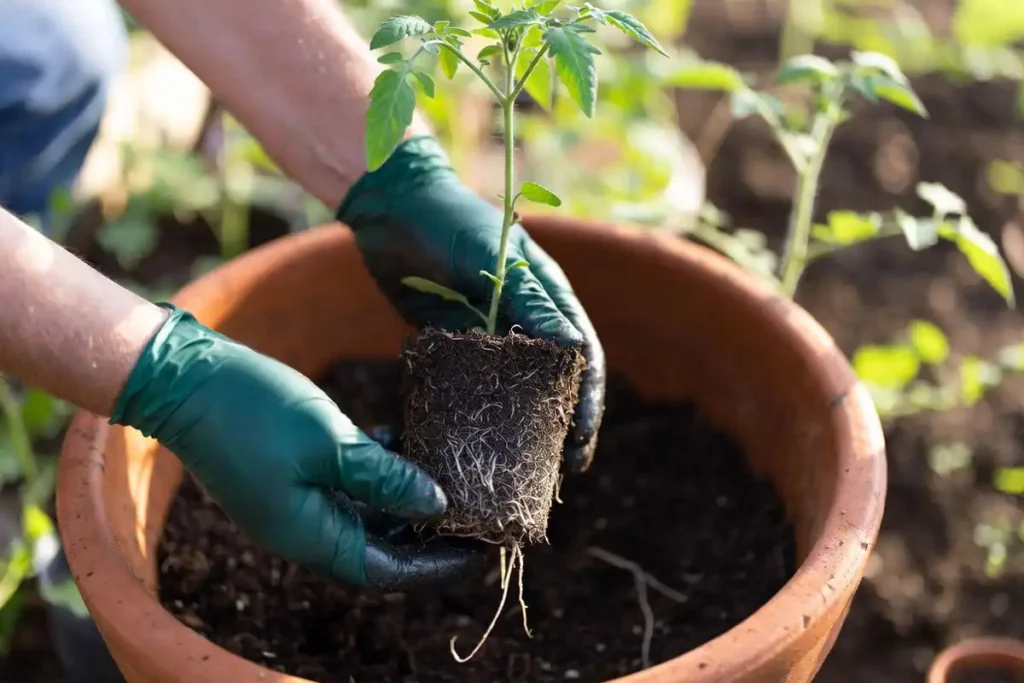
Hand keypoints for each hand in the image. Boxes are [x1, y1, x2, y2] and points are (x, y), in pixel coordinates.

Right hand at [110, 304, 485, 590]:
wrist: (184, 377)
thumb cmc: (255, 410)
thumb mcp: (329, 442)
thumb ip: (384, 478)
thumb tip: (438, 506)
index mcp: (309, 536)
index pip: (386, 570)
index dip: (436, 565)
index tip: (481, 550)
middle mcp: (302, 528)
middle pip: (378, 546)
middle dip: (426, 533)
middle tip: (474, 512)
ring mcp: (294, 500)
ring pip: (364, 513)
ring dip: (403, 498)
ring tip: (448, 474)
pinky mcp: (290, 472)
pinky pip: (344, 483)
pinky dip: (376, 469)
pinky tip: (401, 438)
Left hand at [337, 135, 605, 471]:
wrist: (388, 204)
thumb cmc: (446, 221)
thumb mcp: (492, 258)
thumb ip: (531, 301)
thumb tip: (578, 353)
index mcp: (548, 296)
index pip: (583, 356)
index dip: (588, 400)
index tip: (582, 440)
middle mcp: (527, 318)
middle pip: (555, 382)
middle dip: (563, 426)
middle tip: (563, 471)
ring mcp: (490, 333)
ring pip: (516, 391)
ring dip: (523, 429)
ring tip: (526, 473)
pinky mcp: (453, 343)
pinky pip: (472, 386)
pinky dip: (477, 415)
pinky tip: (473, 447)